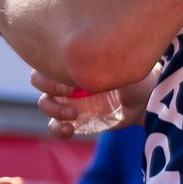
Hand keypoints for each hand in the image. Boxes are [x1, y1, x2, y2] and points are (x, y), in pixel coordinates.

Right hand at [31, 65, 161, 134]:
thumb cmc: (133, 73)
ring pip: (45, 104)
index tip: (69, 73)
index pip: (45, 59)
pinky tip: (70, 130)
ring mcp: (68, 101)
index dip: (49, 68)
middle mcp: (66, 78)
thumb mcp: (120, 61)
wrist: (144, 99)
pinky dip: (57, 130)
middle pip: (39, 80)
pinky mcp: (75, 121)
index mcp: (72, 60)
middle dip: (48, 86)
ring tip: (74, 114)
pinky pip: (55, 127)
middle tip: (69, 92)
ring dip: (54, 110)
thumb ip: (102, 56)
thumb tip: (89, 53)